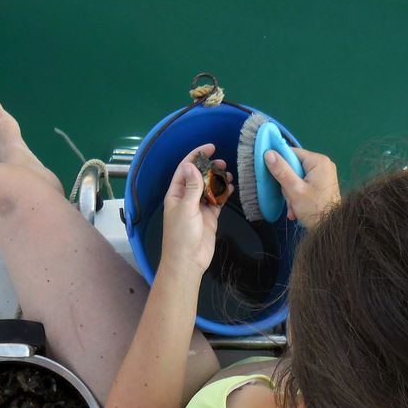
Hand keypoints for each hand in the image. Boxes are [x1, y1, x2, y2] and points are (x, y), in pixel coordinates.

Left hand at [162, 144, 232, 274]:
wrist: (188, 261)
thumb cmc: (182, 235)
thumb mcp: (186, 208)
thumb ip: (191, 187)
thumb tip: (190, 165)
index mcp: (176, 194)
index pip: (185, 169)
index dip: (196, 156)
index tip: (210, 147)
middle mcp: (186, 198)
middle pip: (199, 177)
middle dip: (210, 167)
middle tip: (223, 162)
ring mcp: (198, 208)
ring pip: (209, 188)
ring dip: (218, 180)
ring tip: (229, 174)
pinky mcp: (209, 217)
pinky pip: (217, 201)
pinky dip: (224, 194)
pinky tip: (231, 187)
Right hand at [264, 147, 339, 228]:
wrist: (330, 229)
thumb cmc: (315, 209)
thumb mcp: (295, 190)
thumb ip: (281, 171)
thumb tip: (268, 153)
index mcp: (318, 161)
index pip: (293, 153)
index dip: (281, 164)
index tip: (274, 177)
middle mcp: (323, 165)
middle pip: (294, 168)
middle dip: (287, 186)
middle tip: (289, 199)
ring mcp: (323, 176)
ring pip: (297, 179)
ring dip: (291, 195)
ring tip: (293, 208)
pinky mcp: (322, 186)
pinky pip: (304, 186)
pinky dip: (298, 198)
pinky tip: (296, 210)